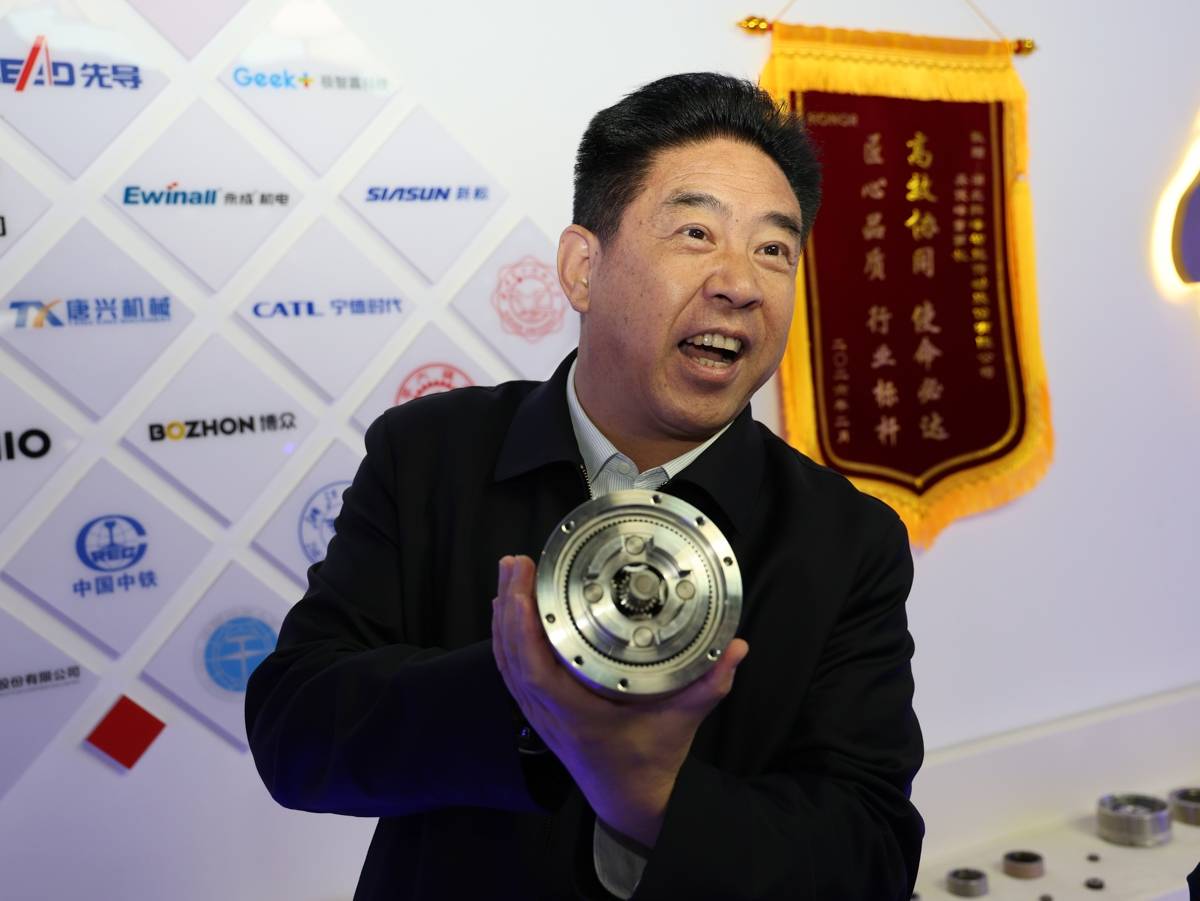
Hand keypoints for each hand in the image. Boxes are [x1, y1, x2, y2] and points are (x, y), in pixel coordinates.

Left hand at [491, 554, 748, 846]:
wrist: (630, 798)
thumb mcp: (682, 722)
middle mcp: (550, 714)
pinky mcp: (538, 708)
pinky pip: (511, 668)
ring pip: (506, 661)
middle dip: (510, 605)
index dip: (524, 629)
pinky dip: (506, 636)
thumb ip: (709, 684)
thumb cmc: (650, 761)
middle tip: (516, 564)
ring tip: (509, 573)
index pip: (537, 673)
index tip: (525, 590)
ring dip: (504, 616)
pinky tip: (508, 608)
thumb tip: (735, 648)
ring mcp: (539, 713)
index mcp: (578, 716)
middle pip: (512, 657)